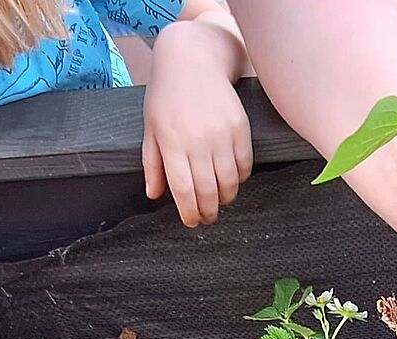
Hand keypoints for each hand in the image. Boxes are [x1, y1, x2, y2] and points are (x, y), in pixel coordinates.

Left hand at [142, 21, 253, 226]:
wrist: (194, 59)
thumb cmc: (168, 94)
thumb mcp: (151, 127)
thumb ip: (153, 163)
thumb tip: (154, 194)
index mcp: (172, 142)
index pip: (183, 189)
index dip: (189, 212)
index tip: (191, 221)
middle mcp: (198, 141)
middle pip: (208, 191)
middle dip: (208, 211)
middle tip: (207, 217)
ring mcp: (221, 134)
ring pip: (230, 182)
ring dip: (225, 197)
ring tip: (219, 200)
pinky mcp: (240, 127)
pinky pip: (245, 164)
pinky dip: (240, 178)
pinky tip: (232, 178)